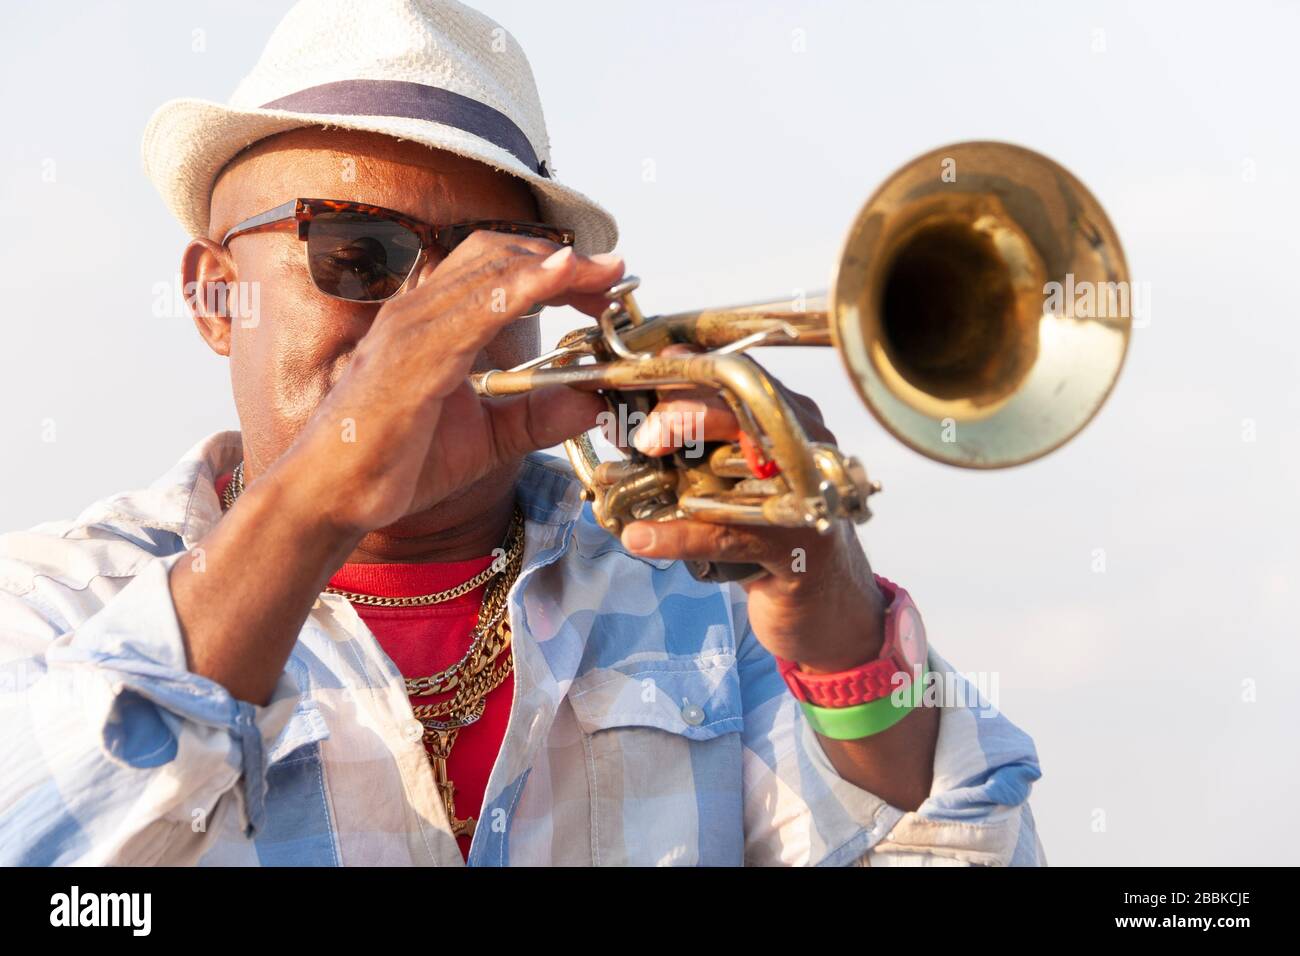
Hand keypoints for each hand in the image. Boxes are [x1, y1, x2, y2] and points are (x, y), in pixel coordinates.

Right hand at [286, 232, 624, 534]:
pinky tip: (559, 277)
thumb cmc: (396, 462)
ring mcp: (412, 330)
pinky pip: (473, 311)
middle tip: (617, 278)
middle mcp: (420, 312)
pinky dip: (521, 288)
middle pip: (500, 254)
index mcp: (433, 321)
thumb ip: (538, 417)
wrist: (334, 498)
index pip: (499, 266)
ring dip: (556, 268)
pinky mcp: (412, 359)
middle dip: (565, 261)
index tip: (604, 285)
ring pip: (491, 271)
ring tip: (606, 273)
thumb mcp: (488, 438)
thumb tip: (593, 401)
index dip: (555, 267)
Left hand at [616, 353, 886, 672]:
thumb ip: (698, 447)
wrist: (827, 601)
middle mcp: (804, 448)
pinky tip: (639, 538)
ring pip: (739, 469)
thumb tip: (630, 422)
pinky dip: (679, 537)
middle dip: (684, 411)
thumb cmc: (770, 528)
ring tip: (625, 476)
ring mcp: (805, 497)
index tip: (638, 381)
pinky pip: (729, 535)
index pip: (739, 377)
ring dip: (673, 472)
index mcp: (788, 420)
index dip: (686, 373)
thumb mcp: (737, 479)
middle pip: (745, 409)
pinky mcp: (795, 548)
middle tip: (642, 435)